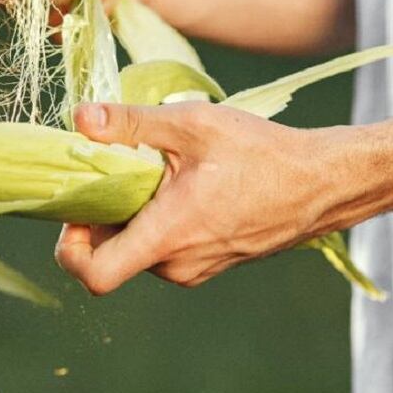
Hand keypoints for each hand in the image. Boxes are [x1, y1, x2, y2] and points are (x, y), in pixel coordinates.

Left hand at [54, 101, 343, 294]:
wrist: (323, 184)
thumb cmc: (262, 154)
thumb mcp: (192, 125)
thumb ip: (130, 124)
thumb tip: (79, 117)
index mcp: (167, 237)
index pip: (93, 274)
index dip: (69, 248)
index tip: (75, 210)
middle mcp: (175, 266)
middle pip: (109, 254)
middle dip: (101, 216)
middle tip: (115, 170)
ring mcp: (193, 270)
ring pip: (136, 249)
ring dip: (132, 216)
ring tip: (158, 172)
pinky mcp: (207, 265)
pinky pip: (163, 249)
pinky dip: (156, 221)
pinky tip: (180, 185)